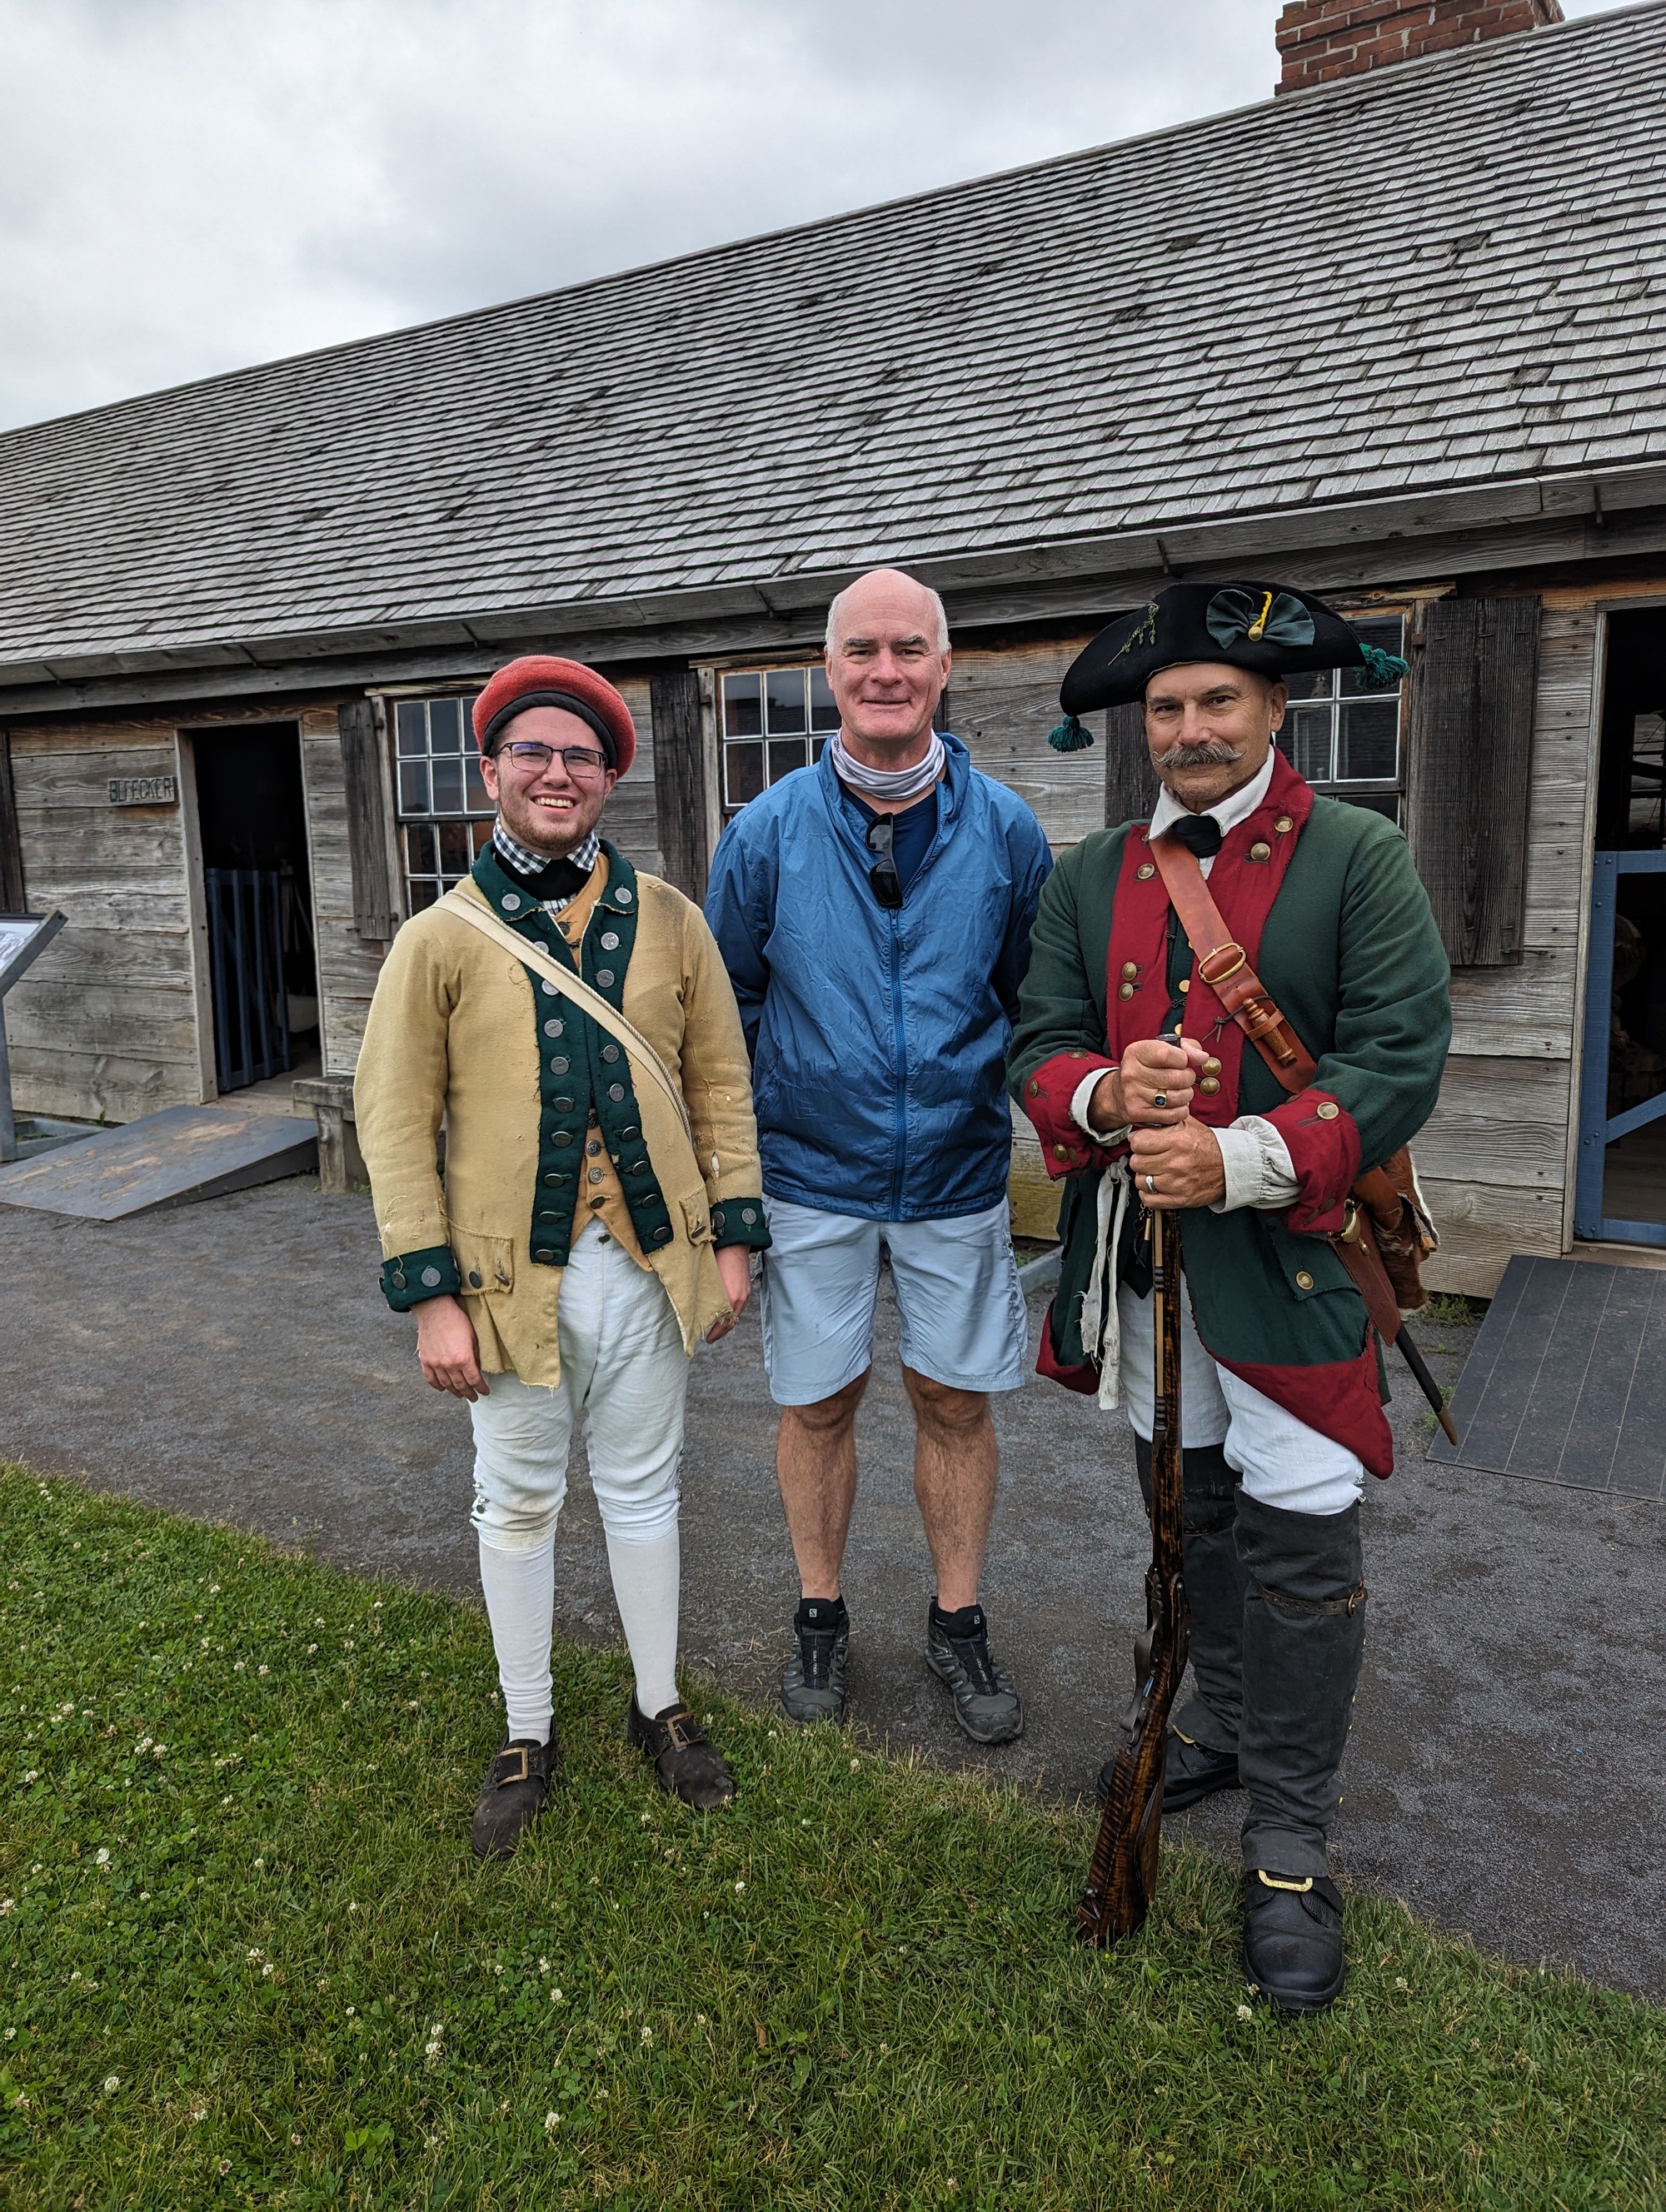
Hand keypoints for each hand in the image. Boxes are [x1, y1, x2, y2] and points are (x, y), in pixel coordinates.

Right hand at [415, 1294, 488, 1399]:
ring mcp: (435, 1364)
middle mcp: (449, 1365)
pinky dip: (437, 1386)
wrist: (435, 1310)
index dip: (481, 1388)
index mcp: (464, 1359)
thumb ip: (476, 1355)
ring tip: (461, 1394)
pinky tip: (442, 1388)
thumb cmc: (457, 1320)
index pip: (474, 1380)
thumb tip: (478, 1368)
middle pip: (461, 1386)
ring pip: (446, 1385)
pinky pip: (430, 1379)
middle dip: (469, 1393)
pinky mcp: (425, 1360)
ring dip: (454, 1392)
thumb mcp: (473, 1336)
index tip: (485, 1392)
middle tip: (474, 1397)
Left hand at [705, 1244, 753, 1342]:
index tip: (707, 1339)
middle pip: (731, 1322)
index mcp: (729, 1297)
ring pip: (736, 1314)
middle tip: (711, 1337)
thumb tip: (695, 1306)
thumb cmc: (718, 1257)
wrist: (734, 1243)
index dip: (715, 1333)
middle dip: (721, 1331)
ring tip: (717, 1326)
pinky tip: (725, 1312)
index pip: (723, 1324)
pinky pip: (739, 1306)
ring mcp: (745, 1293)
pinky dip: (732, 1313)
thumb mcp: (706, 1278)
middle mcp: (739, 1298)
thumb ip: (703, 1294)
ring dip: (727, 1322)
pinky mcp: (746, 1288)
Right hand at [1090, 1036, 1208, 1130]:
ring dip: (1186, 1095)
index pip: (1168, 1054)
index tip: (1183, 1062)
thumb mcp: (1161, 1049)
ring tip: (1180, 1091)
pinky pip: (1172, 1114)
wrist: (1118, 1093)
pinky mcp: (1138, 1113)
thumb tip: (1202, 1058)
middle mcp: (1131, 1073)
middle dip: (1188, 1078)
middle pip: (1176, 1078)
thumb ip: (1186, 1048)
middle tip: (1184, 1078)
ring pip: (1177, 1097)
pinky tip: (1176, 1104)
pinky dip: (1181, 1110)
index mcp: (1136, 1052)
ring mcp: (1133, 1094)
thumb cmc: (1146, 1068)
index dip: (1183, 1059)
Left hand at [1128, 1117, 1225, 1208]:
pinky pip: (1149, 1200)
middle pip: (1137, 1162)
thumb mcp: (1188, 1124)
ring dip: (1145, 1177)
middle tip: (1149, 1158)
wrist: (1229, 1167)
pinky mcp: (1180, 1199)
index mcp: (1178, 1140)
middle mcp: (1177, 1162)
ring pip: (1141, 1181)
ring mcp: (1178, 1183)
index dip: (1138, 1142)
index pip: (1138, 1142)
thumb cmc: (1208, 1146)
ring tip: (1155, 1171)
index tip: (1143, 1143)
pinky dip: (1149, 1194)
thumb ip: (1164, 1120)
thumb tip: (1140, 1124)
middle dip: (1140, 1159)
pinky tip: (1156, 1186)